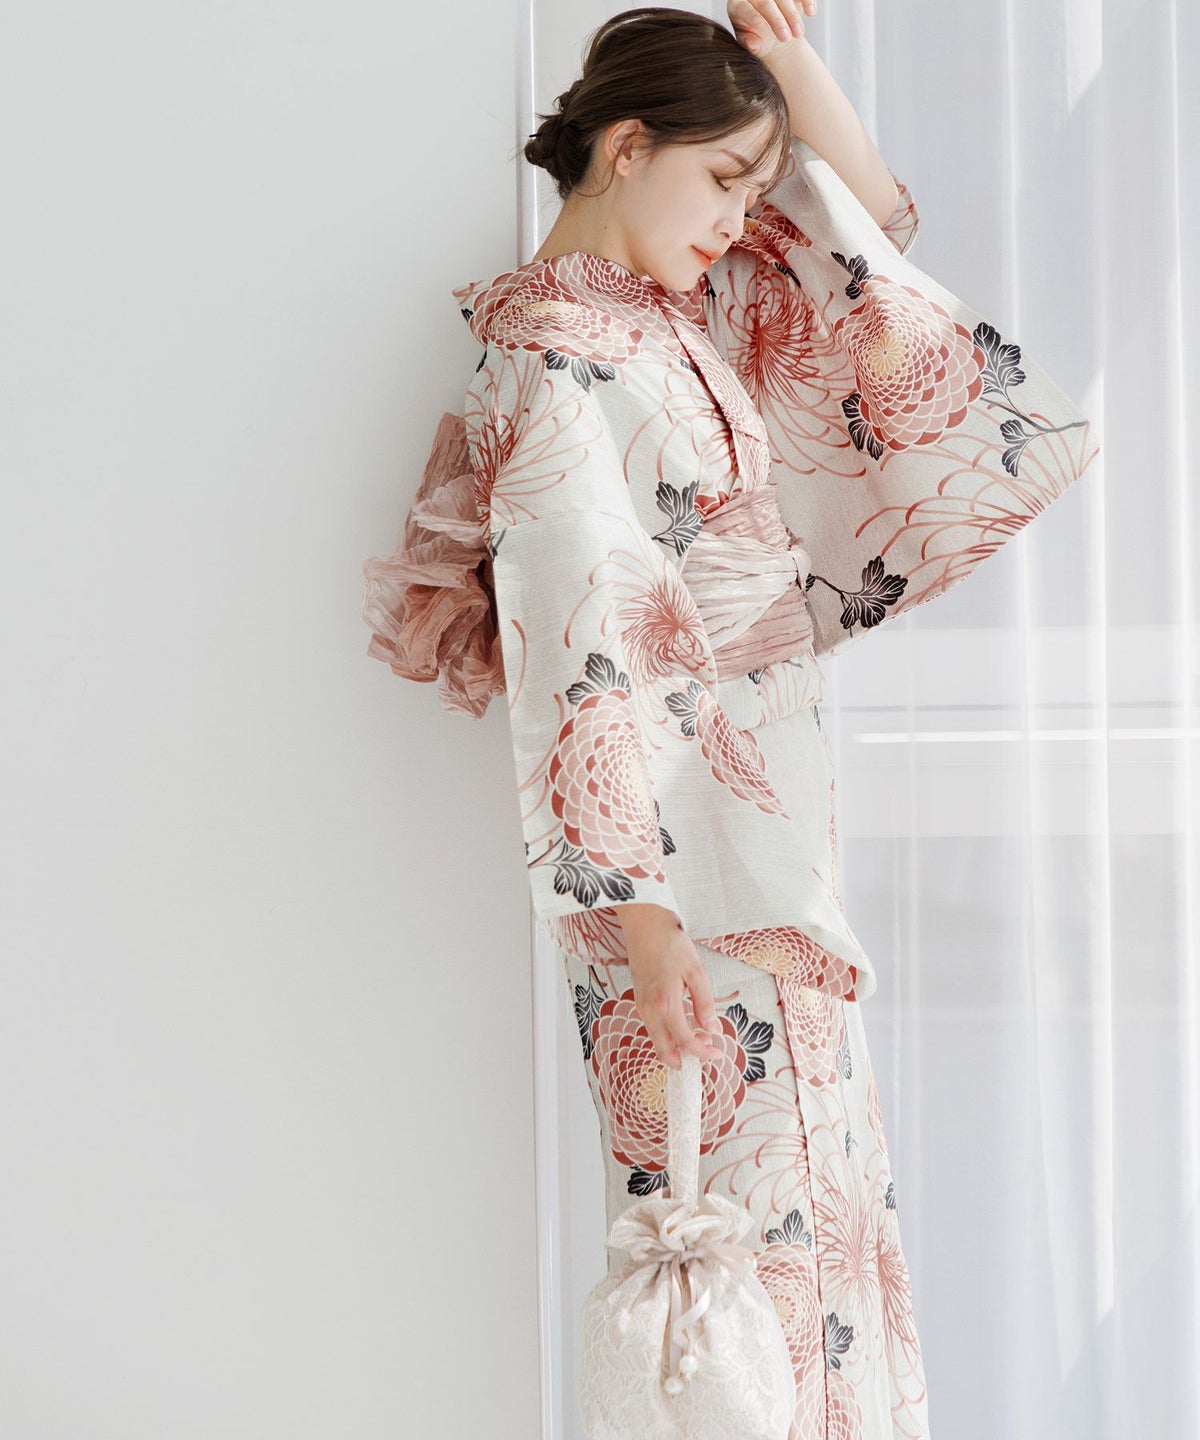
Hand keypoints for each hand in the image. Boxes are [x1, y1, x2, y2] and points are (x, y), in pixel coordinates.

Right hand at [617, 905, 722, 1070]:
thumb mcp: (696, 972)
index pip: (685, 1041)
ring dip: (675, 1047)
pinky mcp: (639, 1000)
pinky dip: (666, 1035)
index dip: (702, 1052)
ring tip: (697, 1039)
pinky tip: (681, 1026)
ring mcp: (641, 1006)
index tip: (717, 1053)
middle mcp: (649, 1009)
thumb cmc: (671, 945)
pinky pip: (652, 1027)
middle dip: (684, 1060)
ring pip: (656, 1039)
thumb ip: (705, 1003)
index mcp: (666, 1003)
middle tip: (704, 1055)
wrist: (645, 927)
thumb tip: (712, 1029)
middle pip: (663, 1050)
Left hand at [727, 0, 815, 56]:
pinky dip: (806, 0)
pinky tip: (811, 12)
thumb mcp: (751, 45)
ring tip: (799, 34)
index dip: (751, 15)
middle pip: (765, 0)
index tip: (760, 26)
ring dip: (792, 14)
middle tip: (786, 38)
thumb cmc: (757, 41)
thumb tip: (753, 45)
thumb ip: (749, 44)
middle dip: (777, 19)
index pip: (743, 8)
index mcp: (738, 6)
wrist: (774, 36)